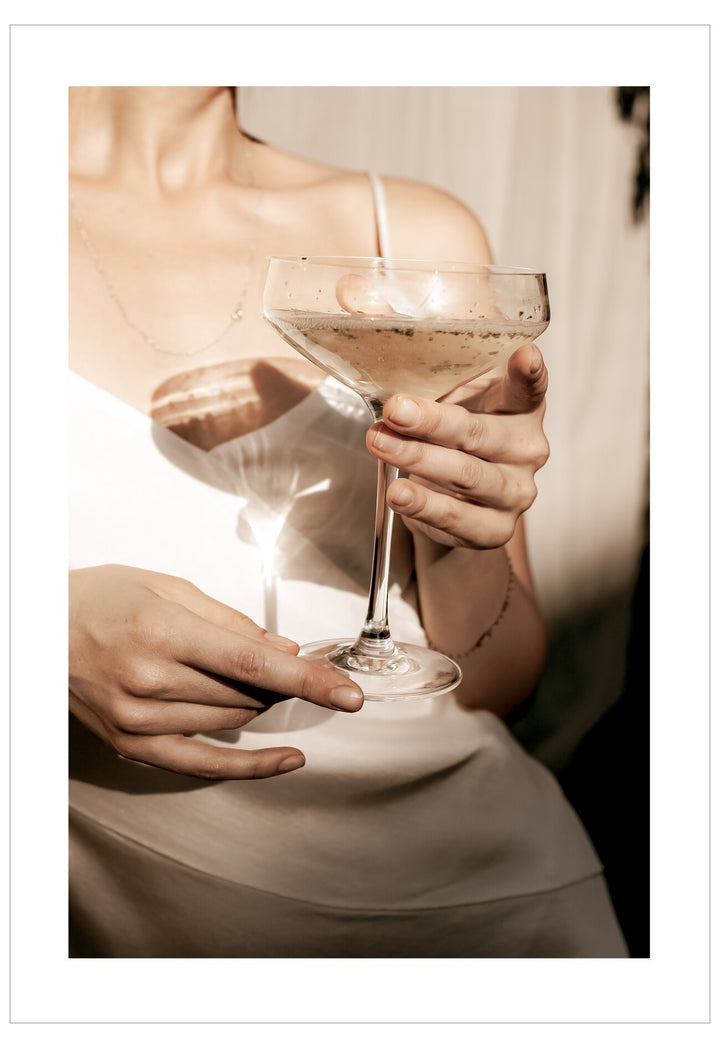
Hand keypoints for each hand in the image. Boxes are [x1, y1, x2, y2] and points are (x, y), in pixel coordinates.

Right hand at [69, 565, 363, 778]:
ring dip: (261, 705)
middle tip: (295, 666)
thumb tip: (283, 649)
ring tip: (261, 682)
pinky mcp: (131, 744)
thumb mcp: (168, 586)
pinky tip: (285, 759)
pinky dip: (249, 764)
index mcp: (162, 630)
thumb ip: (229, 621)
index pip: (252, 662)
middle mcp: (149, 679)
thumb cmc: (102, 598)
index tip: (348, 693)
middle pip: (246, 693)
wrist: (38, 629)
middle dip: (282, 681)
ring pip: (230, 722)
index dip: (308, 679)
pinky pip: (201, 763)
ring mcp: (138, 719)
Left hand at [366, 343, 548, 548]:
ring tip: (379, 444)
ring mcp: (515, 491)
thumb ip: (406, 352)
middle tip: (395, 409)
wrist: (450, 503)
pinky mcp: (495, 528)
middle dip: (433, 421)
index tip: (525, 355)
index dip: (529, 372)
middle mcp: (525, 448)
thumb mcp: (436, 393)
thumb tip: (349, 295)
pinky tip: (399, 493)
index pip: (530, 387)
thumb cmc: (446, 436)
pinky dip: (426, 505)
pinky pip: (459, 518)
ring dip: (417, 459)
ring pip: (466, 475)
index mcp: (519, 407)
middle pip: (479, 433)